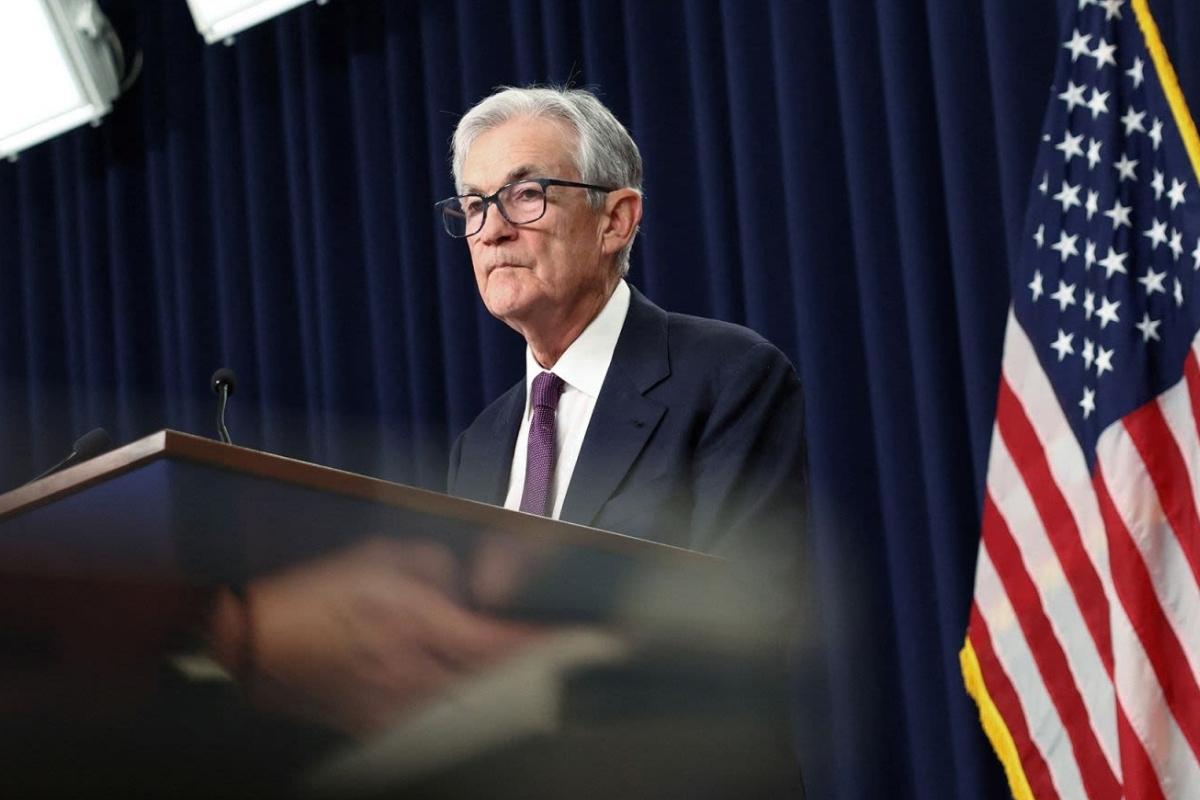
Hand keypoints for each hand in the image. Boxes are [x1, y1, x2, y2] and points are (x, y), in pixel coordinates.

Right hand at [211, 537, 541, 735]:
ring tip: (504, 665)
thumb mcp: (377, 557)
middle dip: (520, 666)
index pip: (495, 644)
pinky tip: (452, 682)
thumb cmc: (314, 593)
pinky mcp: (377, 724)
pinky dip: (452, 698)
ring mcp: (395, 707)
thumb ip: (433, 565)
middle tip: (544, 648)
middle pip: (488, 682)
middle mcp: (412, 675)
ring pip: (464, 702)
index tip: (572, 637)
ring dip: (488, 684)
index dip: (538, 643)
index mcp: (416, 627)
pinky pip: (431, 716)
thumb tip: (466, 581)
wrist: (252, 642)